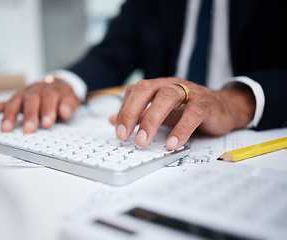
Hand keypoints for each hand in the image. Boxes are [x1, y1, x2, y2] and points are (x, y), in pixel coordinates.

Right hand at [0, 80, 81, 132]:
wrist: (59, 87)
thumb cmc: (64, 97)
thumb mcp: (73, 100)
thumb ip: (70, 105)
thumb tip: (64, 111)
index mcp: (52, 89)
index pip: (49, 97)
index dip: (48, 110)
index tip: (47, 123)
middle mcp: (36, 89)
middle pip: (31, 99)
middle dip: (29, 115)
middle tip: (28, 129)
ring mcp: (23, 93)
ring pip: (15, 101)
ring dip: (10, 115)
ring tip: (6, 128)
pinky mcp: (15, 99)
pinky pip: (0, 104)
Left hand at [109, 77, 255, 149]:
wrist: (225, 108)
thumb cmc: (188, 110)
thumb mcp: (161, 112)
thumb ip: (138, 115)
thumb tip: (112, 120)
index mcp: (159, 86)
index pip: (135, 91)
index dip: (124, 109)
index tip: (118, 131)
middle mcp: (172, 85)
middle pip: (147, 89)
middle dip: (132, 111)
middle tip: (123, 135)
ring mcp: (190, 92)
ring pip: (168, 97)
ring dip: (152, 120)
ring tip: (142, 141)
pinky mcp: (206, 105)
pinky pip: (193, 114)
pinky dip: (181, 129)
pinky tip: (171, 144)